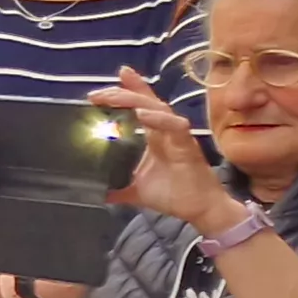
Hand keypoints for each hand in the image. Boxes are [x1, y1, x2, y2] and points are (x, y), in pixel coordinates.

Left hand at [93, 70, 237, 227]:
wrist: (200, 209)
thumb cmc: (174, 195)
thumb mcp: (135, 190)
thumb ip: (117, 187)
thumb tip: (99, 193)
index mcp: (153, 137)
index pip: (140, 107)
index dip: (125, 92)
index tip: (99, 88)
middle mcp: (165, 132)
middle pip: (145, 102)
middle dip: (121, 93)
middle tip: (97, 94)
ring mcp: (177, 136)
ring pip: (158, 108)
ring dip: (135, 99)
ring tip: (113, 97)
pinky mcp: (188, 145)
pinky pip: (176, 126)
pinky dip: (158, 118)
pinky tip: (142, 113)